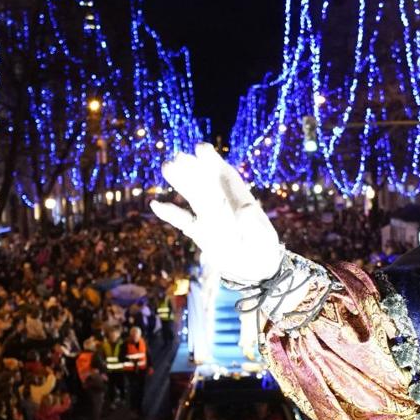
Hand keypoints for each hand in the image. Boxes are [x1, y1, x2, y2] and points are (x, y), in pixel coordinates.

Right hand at [151, 143, 282, 284]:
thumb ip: (253, 223)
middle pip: (206, 181)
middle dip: (194, 168)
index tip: (201, 149)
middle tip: (179, 157)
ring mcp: (210, 217)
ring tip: (167, 167)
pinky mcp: (200, 232)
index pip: (226, 177)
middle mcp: (223, 205)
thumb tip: (248, 208)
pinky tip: (156, 205)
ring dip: (181, 182)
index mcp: (240, 200)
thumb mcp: (261, 237)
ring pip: (193, 195)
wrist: (255, 269)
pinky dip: (171, 213)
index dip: (213, 162)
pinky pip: (183, 220)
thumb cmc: (262, 249)